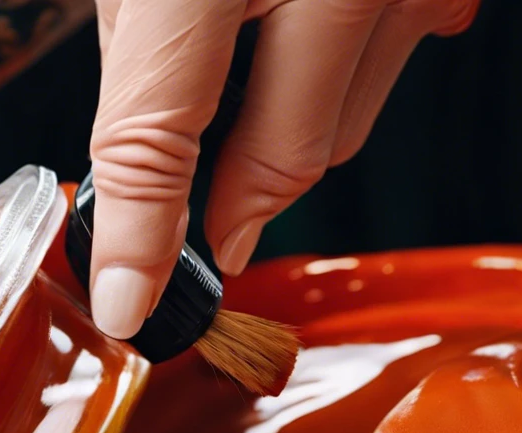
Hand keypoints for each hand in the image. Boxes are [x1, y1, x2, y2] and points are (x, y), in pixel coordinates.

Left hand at [86, 0, 478, 338]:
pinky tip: (304, 37)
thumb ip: (133, 49)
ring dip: (285, 135)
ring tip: (248, 67)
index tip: (128, 305)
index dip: (139, 240)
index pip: (159, 139)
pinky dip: (343, 81)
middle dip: (231, 205)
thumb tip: (134, 172)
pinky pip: (393, 76)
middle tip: (196, 228)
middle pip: (286, 162)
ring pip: (344, 132)